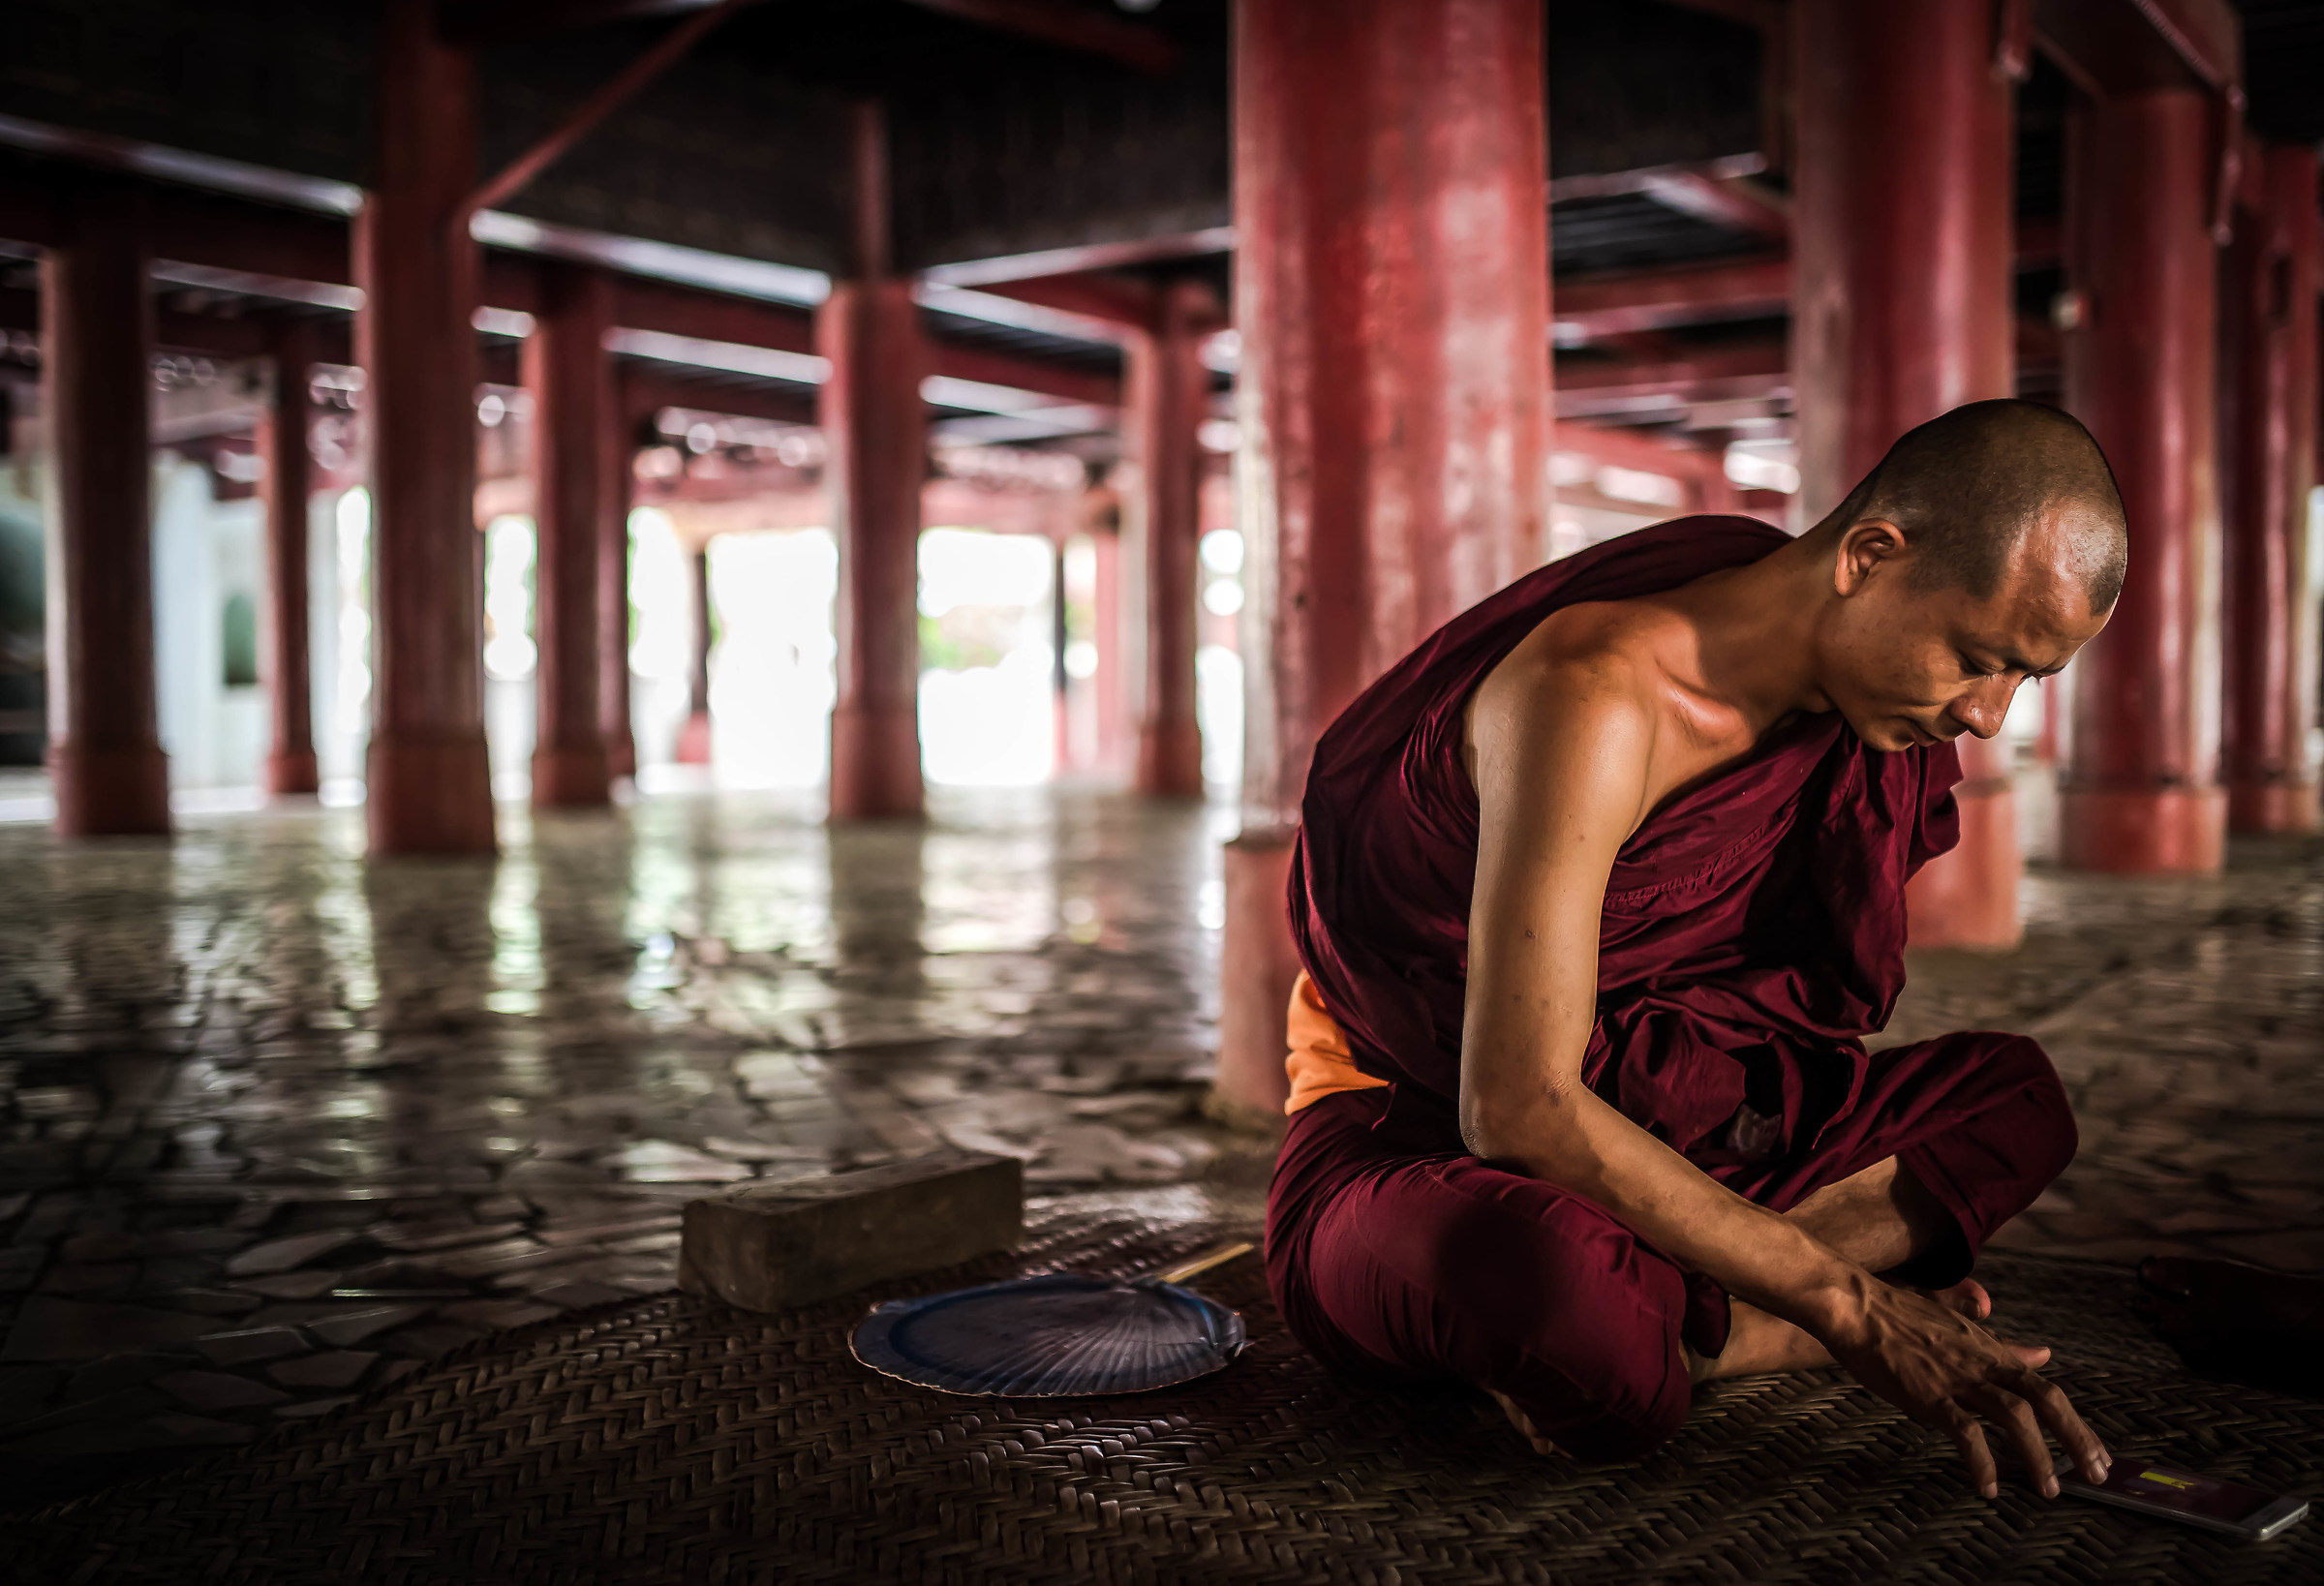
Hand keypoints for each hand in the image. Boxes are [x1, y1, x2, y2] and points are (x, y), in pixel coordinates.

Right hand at [1821, 1278, 2109, 1498]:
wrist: (1856, 1307)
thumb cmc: (1899, 1315)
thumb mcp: (1959, 1327)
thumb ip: (2002, 1345)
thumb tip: (2044, 1354)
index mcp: (1990, 1351)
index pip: (2045, 1389)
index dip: (2075, 1423)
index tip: (2096, 1454)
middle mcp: (1982, 1364)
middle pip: (2044, 1399)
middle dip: (2076, 1438)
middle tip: (2098, 1475)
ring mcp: (1956, 1379)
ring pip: (2013, 1416)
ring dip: (2037, 1455)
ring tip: (2049, 1489)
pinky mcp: (1928, 1394)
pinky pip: (1964, 1431)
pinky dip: (1981, 1460)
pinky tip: (1987, 1486)